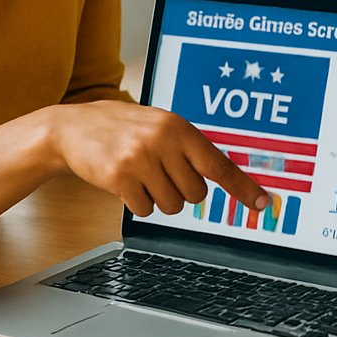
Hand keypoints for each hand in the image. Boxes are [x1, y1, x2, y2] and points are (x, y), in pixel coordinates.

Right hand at [48, 101, 267, 216]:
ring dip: (159, 198)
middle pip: (196, 194)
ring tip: (141, 175)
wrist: (72, 128)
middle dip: (182, 192)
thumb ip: (189, 147)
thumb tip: (223, 175)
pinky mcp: (119, 178)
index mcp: (180, 127)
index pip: (219, 165)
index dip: (243, 187)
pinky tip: (125, 182)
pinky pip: (145, 210)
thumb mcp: (161, 126)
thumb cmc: (123, 128)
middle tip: (162, 175)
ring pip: (171, 205)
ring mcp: (140, 159)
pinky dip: (138, 203)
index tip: (264, 204)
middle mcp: (163, 141)